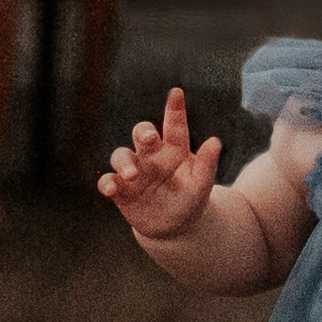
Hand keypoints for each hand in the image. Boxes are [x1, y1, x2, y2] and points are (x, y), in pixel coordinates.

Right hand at [100, 87, 225, 242]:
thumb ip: (206, 164)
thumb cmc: (189, 199)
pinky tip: (111, 188)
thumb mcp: (201, 185)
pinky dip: (106, 183)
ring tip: (132, 175)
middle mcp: (151, 156)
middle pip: (142, 134)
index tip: (177, 93)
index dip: (175, 110)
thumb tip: (215, 141)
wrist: (175, 227)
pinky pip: (107, 181)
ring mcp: (134, 171)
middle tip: (150, 138)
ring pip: (121, 155)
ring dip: (124, 162)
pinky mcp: (121, 190)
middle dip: (143, 132)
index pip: (174, 127)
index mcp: (174, 150)